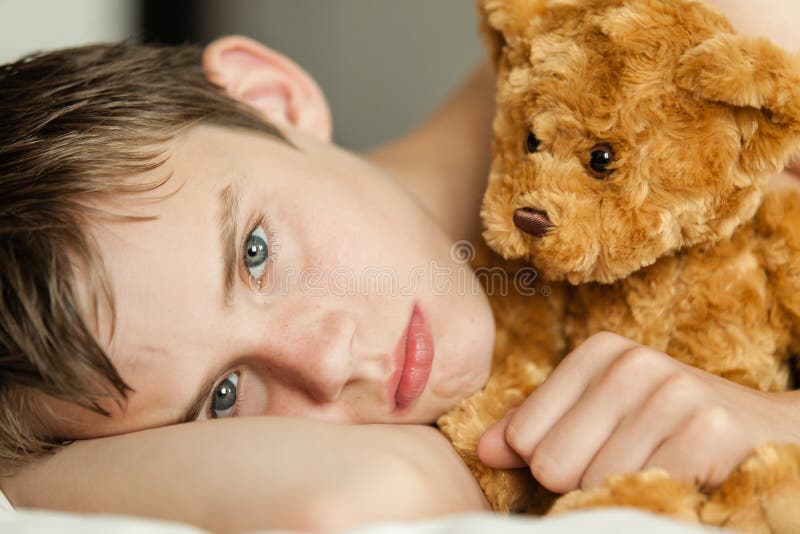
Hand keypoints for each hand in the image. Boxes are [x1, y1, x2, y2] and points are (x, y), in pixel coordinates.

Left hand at [477, 332, 797, 492]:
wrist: (770, 433)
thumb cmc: (670, 428)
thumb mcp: (601, 415)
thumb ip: (538, 429)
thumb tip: (486, 451)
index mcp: (599, 353)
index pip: (525, 436)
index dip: (551, 464)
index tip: (593, 454)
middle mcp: (633, 363)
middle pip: (551, 463)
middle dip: (582, 482)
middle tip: (628, 467)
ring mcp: (672, 393)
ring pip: (593, 483)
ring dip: (620, 493)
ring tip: (657, 471)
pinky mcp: (708, 430)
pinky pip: (638, 492)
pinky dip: (652, 500)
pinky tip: (681, 480)